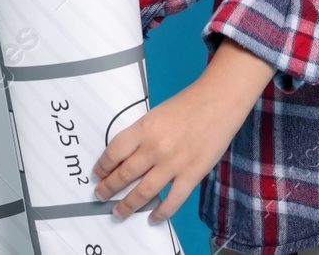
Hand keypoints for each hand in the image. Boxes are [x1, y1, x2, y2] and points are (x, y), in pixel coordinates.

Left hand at [92, 37, 276, 222]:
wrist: (220, 100)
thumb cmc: (190, 103)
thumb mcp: (157, 113)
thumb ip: (142, 135)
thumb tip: (127, 158)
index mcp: (144, 128)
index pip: (114, 152)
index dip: (102, 166)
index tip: (98, 174)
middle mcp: (155, 147)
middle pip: (124, 174)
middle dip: (108, 188)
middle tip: (101, 195)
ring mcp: (174, 162)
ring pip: (143, 192)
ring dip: (127, 205)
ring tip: (118, 212)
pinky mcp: (192, 173)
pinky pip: (172, 200)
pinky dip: (161, 213)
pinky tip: (152, 218)